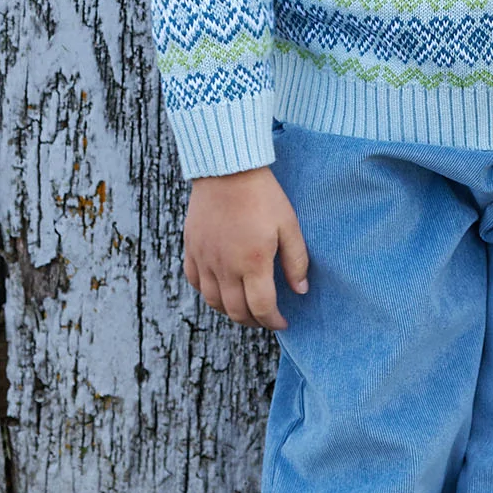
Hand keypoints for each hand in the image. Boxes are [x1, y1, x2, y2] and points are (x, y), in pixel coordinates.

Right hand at [183, 166, 308, 328]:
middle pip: (237, 311)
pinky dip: (208, 293)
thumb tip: (301, 290)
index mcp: (253, 262)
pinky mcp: (192, 248)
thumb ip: (296, 261)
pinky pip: (195, 282)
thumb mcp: (288, 225)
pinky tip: (220, 289)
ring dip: (231, 311)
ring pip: (214, 302)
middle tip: (265, 318)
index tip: (283, 322)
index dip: (273, 321)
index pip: (262, 307)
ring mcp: (205, 259)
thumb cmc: (262, 195)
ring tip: (245, 308)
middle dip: (254, 321)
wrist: (227, 169)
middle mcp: (226, 266)